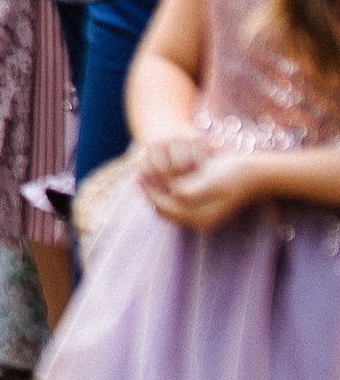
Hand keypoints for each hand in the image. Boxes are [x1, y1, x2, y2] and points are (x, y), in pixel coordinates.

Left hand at [142, 140, 264, 231]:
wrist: (255, 173)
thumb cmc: (234, 172)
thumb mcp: (213, 179)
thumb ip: (194, 190)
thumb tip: (175, 194)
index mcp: (201, 218)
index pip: (163, 207)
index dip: (148, 191)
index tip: (138, 173)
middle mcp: (200, 221)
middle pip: (163, 211)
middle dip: (150, 193)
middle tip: (139, 173)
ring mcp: (202, 216)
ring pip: (168, 209)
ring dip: (156, 193)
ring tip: (147, 174)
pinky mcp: (203, 208)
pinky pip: (177, 205)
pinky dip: (166, 193)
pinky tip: (162, 177)